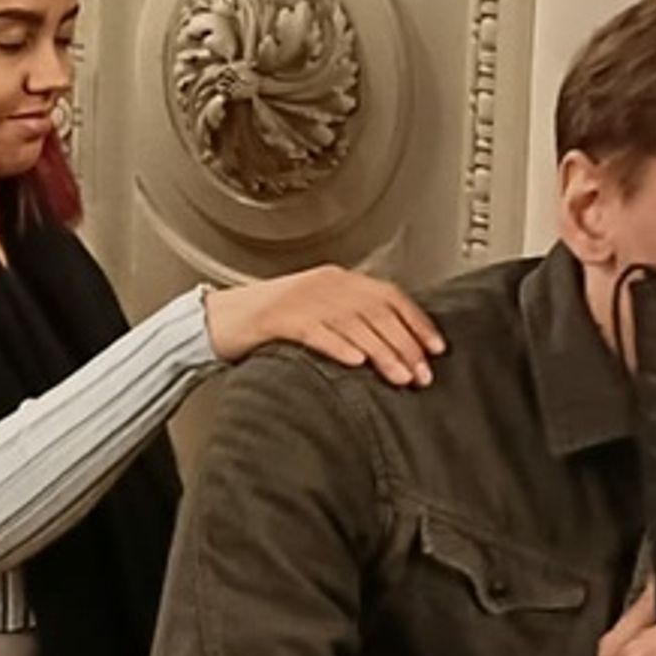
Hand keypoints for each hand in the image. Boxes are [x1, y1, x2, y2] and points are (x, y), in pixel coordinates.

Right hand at [203, 265, 442, 385]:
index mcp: (336, 279)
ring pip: (354, 324)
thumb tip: (394, 345)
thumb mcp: (315, 311)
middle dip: (405, 345)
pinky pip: (316, 332)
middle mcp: (324, 284)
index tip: (437, 348)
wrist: (217, 319)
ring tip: (400, 376)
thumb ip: (350, 320)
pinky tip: (355, 362)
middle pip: (376, 312)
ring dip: (382, 353)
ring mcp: (301, 299)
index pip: (389, 295)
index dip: (417, 321)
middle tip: (423, 373)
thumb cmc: (267, 322)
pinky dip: (339, 347)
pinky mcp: (279, 318)